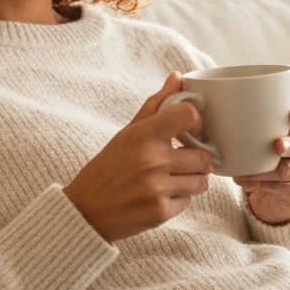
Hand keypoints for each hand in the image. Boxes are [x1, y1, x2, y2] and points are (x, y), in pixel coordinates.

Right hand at [64, 72, 212, 242]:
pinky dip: (179, 199)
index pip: (188, 115)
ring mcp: (157, 188)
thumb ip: (156, 105)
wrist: (85, 211)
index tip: (193, 130)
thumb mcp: (127, 133)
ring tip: (172, 179)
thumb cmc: (108, 168)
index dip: (197, 122)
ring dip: (192, 181)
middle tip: (183, 161)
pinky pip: (189, 202)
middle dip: (197, 160)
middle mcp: (152, 161)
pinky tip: (161, 195)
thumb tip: (177, 77)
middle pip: (203, 157)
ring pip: (201, 181)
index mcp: (142, 135)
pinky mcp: (160, 212)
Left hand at [232, 107, 289, 225]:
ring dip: (261, 171)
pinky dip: (259, 184)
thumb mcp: (261, 150)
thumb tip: (226, 129)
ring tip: (242, 172)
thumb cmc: (265, 166)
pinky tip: (245, 183)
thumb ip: (253, 138)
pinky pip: (279, 187)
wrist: (272, 199)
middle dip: (287, 145)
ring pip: (286, 170)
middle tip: (277, 144)